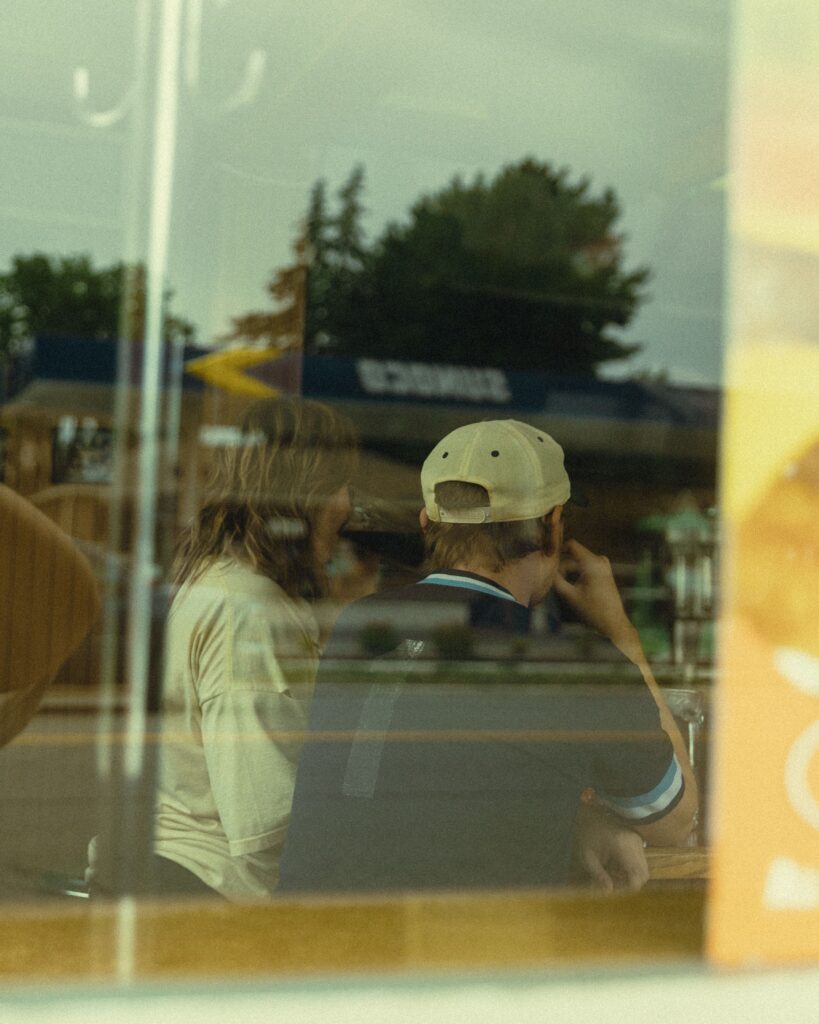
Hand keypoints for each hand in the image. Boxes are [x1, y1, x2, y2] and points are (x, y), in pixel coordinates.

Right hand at [553, 538, 639, 658]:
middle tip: (551, 579)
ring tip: (560, 586)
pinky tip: (570, 588)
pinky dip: (576, 575)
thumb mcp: (569, 595)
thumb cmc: (592, 610)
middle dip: (562, 567)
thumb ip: (555, 579)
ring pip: (578, 563)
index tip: (548, 559)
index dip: (558, 549)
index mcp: (592, 563)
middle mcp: (600, 560)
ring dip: (568, 572)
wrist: (613, 622)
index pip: (571, 545)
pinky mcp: (604, 572)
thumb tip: (545, 568)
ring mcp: (604, 566)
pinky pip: (585, 568)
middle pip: (573, 557)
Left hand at [571, 803, 648, 891]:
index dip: (629, 889)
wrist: (592, 808)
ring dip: (632, 875)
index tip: (615, 890)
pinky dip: (632, 867)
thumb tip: (609, 892)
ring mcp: (639, 841)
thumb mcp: (587, 854)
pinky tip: (617, 863)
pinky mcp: (638, 840)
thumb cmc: (587, 831)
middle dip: (632, 883)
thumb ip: (598, 874)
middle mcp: (635, 844)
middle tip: (614, 882)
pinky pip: (641, 860)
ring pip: (644, 868)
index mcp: (623, 847)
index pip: (637, 877)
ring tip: (614, 872)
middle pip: (644, 875)